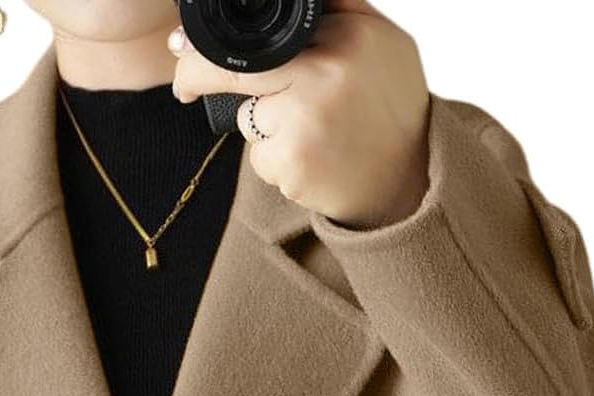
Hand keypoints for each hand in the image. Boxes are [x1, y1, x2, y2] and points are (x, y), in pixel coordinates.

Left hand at [168, 0, 430, 228]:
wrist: (411, 181)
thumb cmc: (391, 106)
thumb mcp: (379, 40)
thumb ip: (337, 8)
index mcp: (345, 36)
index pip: (260, 31)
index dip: (211, 41)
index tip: (182, 43)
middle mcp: (324, 75)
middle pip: (233, 70)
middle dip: (196, 75)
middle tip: (184, 85)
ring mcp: (305, 123)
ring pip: (248, 117)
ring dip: (264, 124)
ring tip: (311, 131)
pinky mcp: (292, 166)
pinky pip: (259, 157)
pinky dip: (275, 160)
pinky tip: (310, 159)